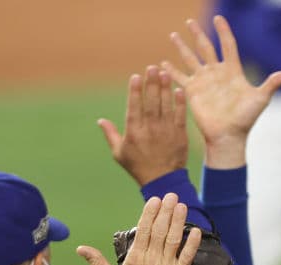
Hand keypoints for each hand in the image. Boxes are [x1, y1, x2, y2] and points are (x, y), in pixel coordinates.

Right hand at [77, 193, 201, 264]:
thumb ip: (96, 261)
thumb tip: (79, 248)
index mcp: (135, 258)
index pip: (144, 230)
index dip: (150, 213)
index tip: (155, 200)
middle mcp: (152, 260)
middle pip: (160, 230)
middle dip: (166, 211)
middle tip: (171, 196)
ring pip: (174, 239)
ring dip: (178, 221)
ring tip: (181, 206)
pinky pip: (187, 256)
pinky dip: (192, 243)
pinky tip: (196, 230)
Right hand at [99, 66, 188, 185]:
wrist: (163, 181)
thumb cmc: (138, 167)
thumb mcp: (119, 153)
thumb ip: (110, 135)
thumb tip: (100, 121)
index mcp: (134, 132)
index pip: (134, 107)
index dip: (135, 91)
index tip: (136, 76)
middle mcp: (150, 129)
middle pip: (151, 102)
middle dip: (151, 84)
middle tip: (152, 68)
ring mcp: (166, 131)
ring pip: (165, 106)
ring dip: (165, 88)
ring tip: (164, 73)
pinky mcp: (180, 135)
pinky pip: (180, 115)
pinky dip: (180, 103)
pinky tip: (179, 90)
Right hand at [164, 15, 280, 167]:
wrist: (229, 136)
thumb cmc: (246, 119)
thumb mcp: (260, 99)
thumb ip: (272, 84)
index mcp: (232, 71)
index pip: (227, 45)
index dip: (223, 32)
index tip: (218, 18)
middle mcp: (216, 73)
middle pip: (206, 48)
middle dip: (198, 34)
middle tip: (189, 21)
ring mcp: (204, 82)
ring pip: (190, 59)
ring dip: (181, 48)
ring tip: (173, 35)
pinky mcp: (193, 92)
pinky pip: (180, 78)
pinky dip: (170, 71)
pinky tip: (161, 64)